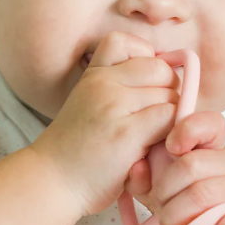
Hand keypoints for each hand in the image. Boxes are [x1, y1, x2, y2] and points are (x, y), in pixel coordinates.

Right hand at [30, 31, 180, 217]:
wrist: (52, 182)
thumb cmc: (77, 150)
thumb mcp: (90, 104)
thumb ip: (119, 87)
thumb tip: (168, 74)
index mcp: (94, 74)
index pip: (129, 42)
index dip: (147, 60)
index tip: (144, 86)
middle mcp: (103, 83)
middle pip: (161, 70)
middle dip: (168, 92)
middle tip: (156, 118)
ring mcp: (114, 105)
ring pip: (170, 95)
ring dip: (172, 118)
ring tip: (153, 138)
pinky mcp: (127, 132)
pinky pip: (170, 117)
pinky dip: (172, 133)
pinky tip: (155, 149)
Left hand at [124, 111, 224, 224]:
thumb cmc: (190, 224)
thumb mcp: (161, 200)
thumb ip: (144, 182)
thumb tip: (137, 167)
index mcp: (209, 152)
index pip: (208, 123)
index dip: (187, 129)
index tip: (171, 147)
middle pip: (191, 164)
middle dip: (165, 196)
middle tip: (162, 218)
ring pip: (205, 194)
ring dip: (180, 222)